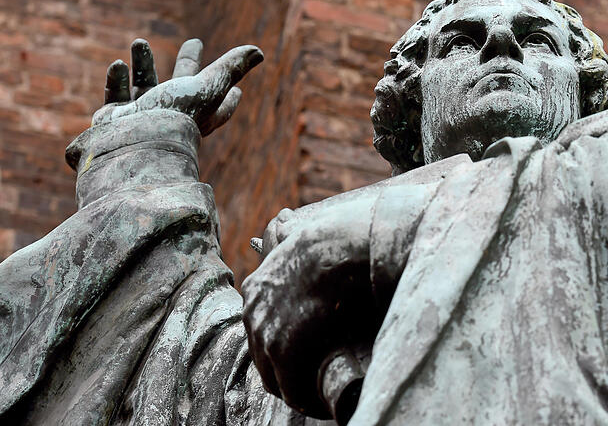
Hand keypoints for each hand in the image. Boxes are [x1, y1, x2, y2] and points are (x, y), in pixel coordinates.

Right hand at [93, 38, 262, 135]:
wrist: (129, 143)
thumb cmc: (174, 114)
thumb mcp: (208, 87)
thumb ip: (232, 68)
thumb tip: (259, 51)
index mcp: (197, 118)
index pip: (220, 108)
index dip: (230, 99)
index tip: (239, 91)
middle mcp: (170, 120)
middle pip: (183, 88)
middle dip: (188, 64)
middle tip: (195, 42)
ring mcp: (141, 121)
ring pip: (144, 88)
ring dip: (143, 64)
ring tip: (140, 41)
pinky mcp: (113, 123)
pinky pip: (116, 98)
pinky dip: (117, 80)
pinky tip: (118, 64)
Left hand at [242, 196, 375, 417]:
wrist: (339, 249)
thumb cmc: (329, 242)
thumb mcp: (293, 235)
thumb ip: (283, 231)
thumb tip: (281, 218)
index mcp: (256, 289)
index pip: (262, 331)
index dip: (282, 349)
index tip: (305, 358)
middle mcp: (253, 312)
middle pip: (264, 357)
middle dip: (286, 372)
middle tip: (312, 382)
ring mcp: (265, 331)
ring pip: (274, 376)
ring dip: (295, 389)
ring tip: (317, 396)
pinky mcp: (282, 349)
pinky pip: (290, 388)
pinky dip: (304, 400)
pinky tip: (319, 404)